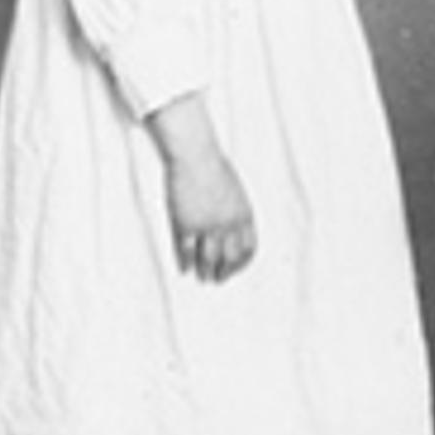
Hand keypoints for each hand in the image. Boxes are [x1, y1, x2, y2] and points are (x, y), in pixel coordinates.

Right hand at [163, 138, 258, 283]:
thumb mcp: (234, 189)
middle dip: (225, 271)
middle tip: (218, 279)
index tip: (235, 268)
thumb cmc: (213, 166)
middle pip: (230, 257)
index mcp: (244, 214)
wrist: (196, 155)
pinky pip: (187, 250)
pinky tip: (185, 268)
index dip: (242, 262)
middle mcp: (229, 224)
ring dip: (206, 271)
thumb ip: (236, 209)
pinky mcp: (187, 224)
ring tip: (203, 277)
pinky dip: (186, 262)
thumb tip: (234, 224)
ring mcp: (207, 226)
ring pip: (208, 258)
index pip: (249, 247)